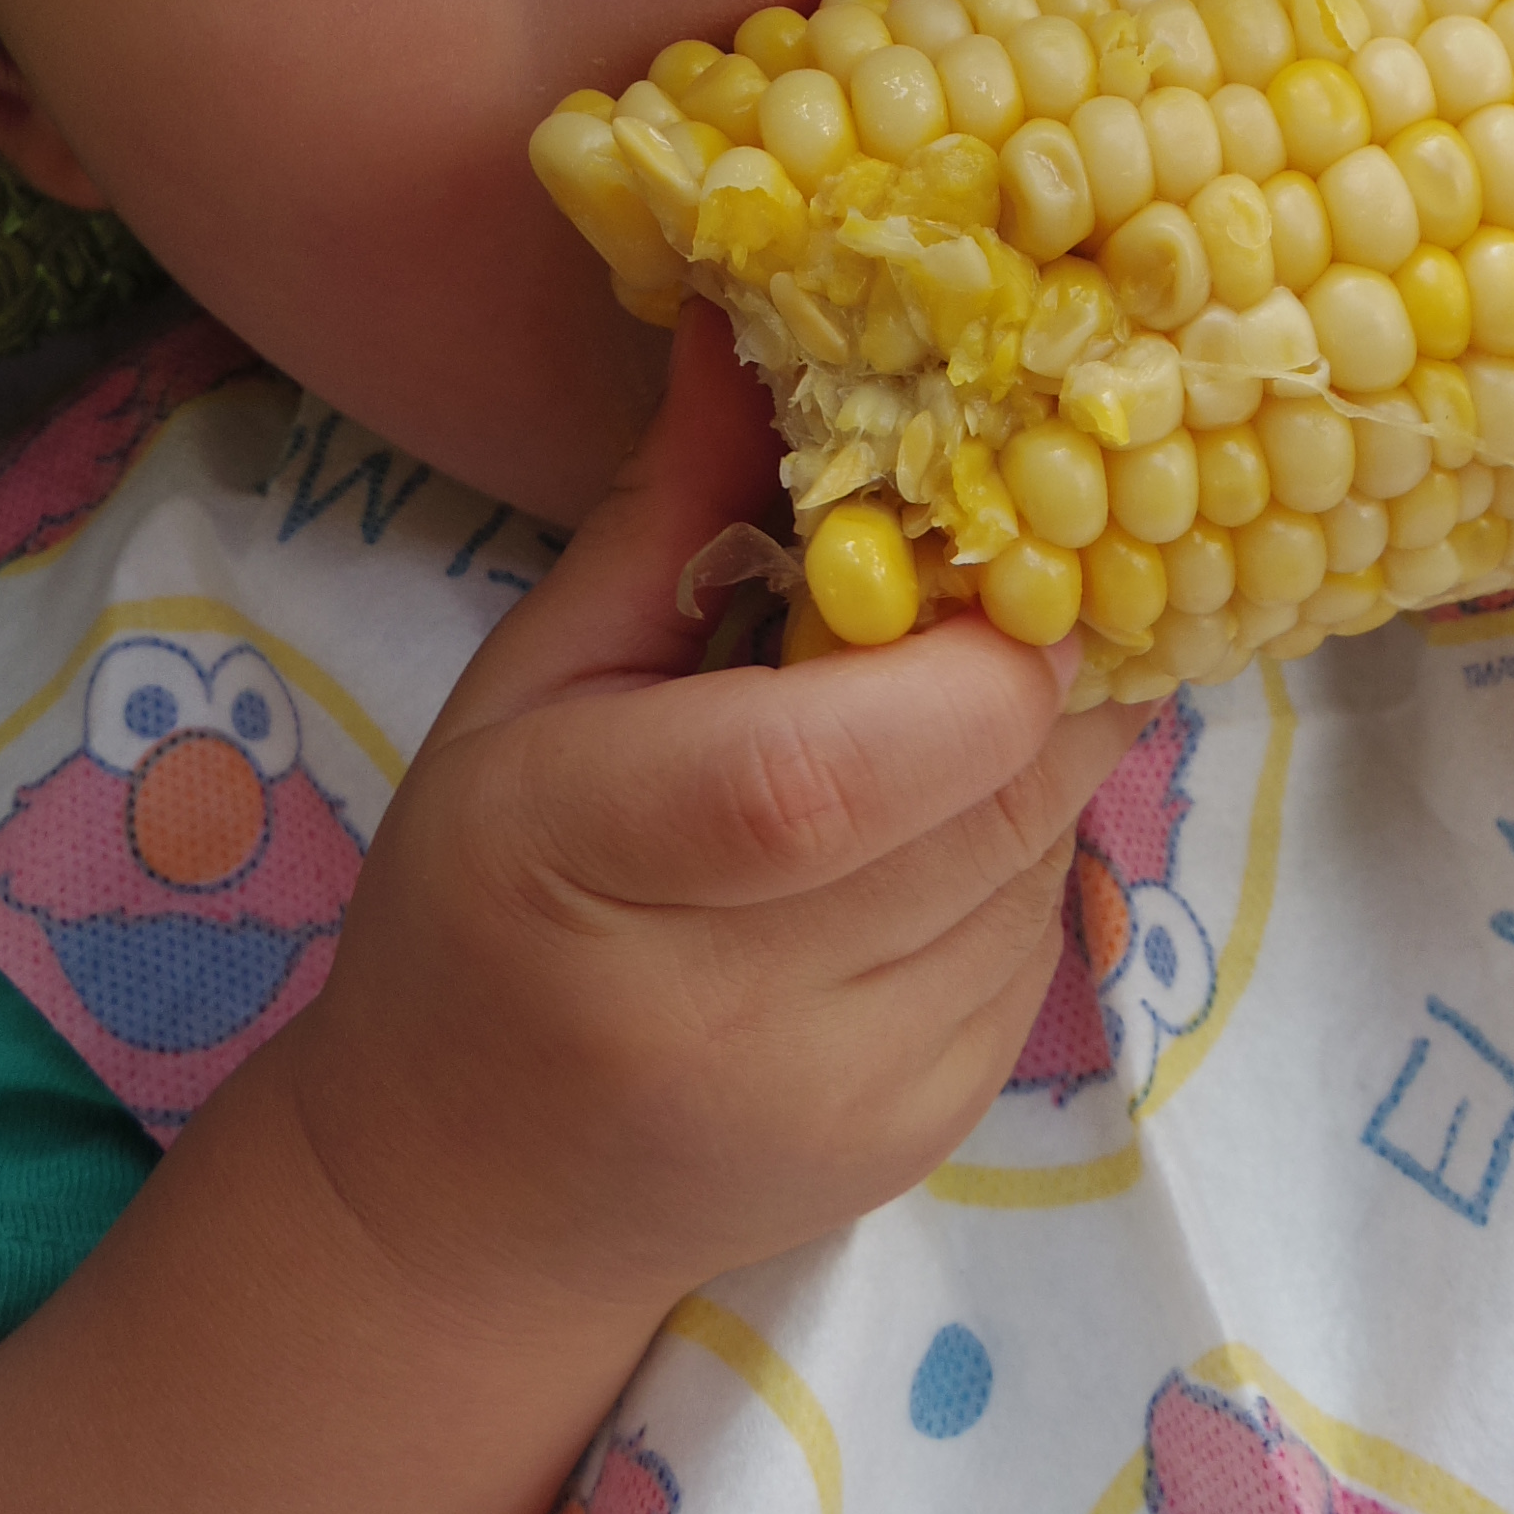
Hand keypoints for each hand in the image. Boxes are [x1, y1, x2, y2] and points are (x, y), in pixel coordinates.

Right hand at [296, 303, 1141, 1320]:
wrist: (468, 1202)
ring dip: (1036, 748)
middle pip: (985, 796)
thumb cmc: (481, 902)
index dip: (959, 651)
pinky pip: (1044, 928)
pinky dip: (1019, 846)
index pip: (823, 770)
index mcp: (589, 863)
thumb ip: (672, 509)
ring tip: (955, 693)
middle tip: (1025, 554)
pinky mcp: (935, 1126)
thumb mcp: (533, 684)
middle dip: (1037, 657)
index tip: (986, 533)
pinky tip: (935, 821)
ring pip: (1045, 852)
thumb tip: (760, 311)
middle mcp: (730, 1008)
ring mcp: (851, 1089)